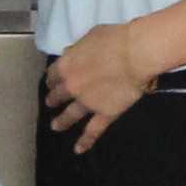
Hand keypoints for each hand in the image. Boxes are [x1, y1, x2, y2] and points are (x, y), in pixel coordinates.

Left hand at [43, 22, 161, 149]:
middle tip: (51, 102)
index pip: (53, 74)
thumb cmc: (115, 39)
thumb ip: (78, 49)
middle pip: (58, 95)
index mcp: (67, 65)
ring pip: (70, 115)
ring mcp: (87, 103)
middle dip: (53, 99)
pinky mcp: (104, 114)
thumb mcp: (91, 36)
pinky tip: (79, 149)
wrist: (135, 55)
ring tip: (55, 126)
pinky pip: (93, 130)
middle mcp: (72, 86)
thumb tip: (71, 53)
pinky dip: (85, 141)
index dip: (51, 78)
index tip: (51, 82)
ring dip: (61, 121)